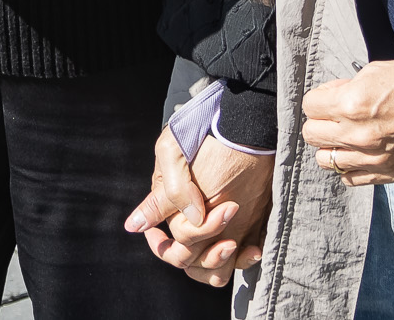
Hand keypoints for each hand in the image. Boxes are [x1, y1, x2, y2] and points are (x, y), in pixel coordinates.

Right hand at [125, 125, 273, 286]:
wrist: (246, 124)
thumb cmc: (203, 131)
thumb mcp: (173, 152)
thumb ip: (167, 191)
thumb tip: (138, 226)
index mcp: (170, 204)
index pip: (164, 243)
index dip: (165, 248)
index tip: (181, 242)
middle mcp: (192, 220)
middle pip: (188, 258)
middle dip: (203, 251)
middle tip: (226, 223)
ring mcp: (218, 225)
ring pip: (213, 267)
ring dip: (222, 262)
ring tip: (238, 245)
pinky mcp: (244, 227)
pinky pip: (240, 259)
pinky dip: (246, 259)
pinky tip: (255, 247)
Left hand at [302, 60, 393, 184]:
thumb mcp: (373, 73)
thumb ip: (345, 88)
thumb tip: (329, 97)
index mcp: (351, 104)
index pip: (309, 106)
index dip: (318, 99)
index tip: (328, 98)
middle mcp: (357, 134)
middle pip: (312, 135)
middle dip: (320, 122)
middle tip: (334, 117)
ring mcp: (370, 158)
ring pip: (325, 160)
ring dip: (332, 147)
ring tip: (346, 137)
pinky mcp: (385, 173)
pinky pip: (349, 178)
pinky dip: (349, 166)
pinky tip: (359, 153)